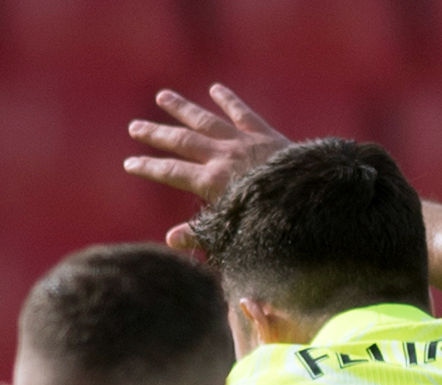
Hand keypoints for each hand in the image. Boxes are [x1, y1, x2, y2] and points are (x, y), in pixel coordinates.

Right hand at [124, 84, 293, 246]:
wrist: (312, 200)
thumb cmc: (273, 222)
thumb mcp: (235, 231)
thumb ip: (202, 233)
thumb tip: (170, 240)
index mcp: (213, 182)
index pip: (171, 173)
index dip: (149, 168)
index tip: (129, 163)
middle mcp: (224, 156)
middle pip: (181, 142)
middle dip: (156, 134)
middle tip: (134, 126)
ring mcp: (244, 142)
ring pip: (206, 120)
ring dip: (182, 108)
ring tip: (163, 96)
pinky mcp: (266, 135)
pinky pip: (243, 113)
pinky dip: (228, 99)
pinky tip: (215, 88)